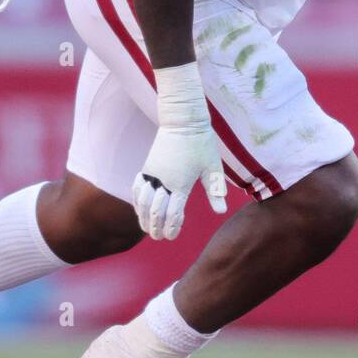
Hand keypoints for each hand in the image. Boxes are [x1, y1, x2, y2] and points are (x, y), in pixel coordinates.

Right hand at [133, 63, 226, 239]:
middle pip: (155, 212)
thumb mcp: (213, 167)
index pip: (173, 214)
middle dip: (155, 227)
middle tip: (158, 237)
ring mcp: (152, 174)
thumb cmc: (201, 143)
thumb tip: (221, 212)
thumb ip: (216, 191)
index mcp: (181, 184)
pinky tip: (139, 208)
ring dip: (143, 217)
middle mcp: (163, 181)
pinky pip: (137, 187)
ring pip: (142, 202)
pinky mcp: (147, 166)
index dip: (171, 228)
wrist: (183, 120)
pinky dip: (136, 200)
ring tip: (146, 228)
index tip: (171, 236)